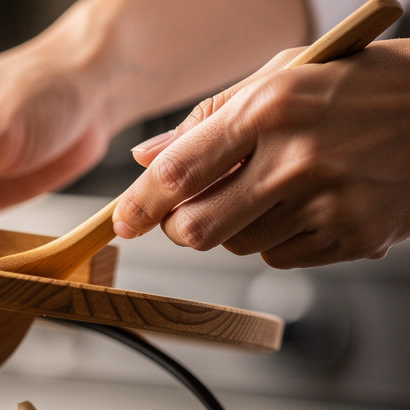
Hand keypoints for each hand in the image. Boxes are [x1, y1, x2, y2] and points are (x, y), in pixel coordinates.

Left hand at [113, 40, 409, 267]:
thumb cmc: (365, 86)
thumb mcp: (287, 75)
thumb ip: (210, 118)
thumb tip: (147, 157)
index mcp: (274, 107)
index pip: (179, 173)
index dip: (139, 205)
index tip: (121, 221)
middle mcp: (297, 159)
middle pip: (196, 230)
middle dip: (179, 227)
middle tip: (188, 211)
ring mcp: (326, 206)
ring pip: (235, 247)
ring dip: (235, 226)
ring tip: (274, 188)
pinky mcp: (349, 239)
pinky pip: (279, 257)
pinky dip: (278, 237)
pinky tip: (308, 203)